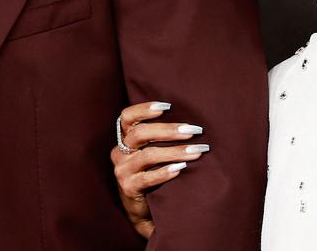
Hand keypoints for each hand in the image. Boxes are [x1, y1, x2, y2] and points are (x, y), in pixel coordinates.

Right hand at [110, 101, 209, 238]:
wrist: (143, 210)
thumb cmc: (151, 173)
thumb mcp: (149, 153)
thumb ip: (157, 137)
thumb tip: (188, 121)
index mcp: (124, 139)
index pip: (127, 117)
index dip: (144, 109)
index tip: (167, 106)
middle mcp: (120, 153)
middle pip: (141, 134)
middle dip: (169, 130)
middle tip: (193, 130)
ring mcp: (122, 171)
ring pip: (148, 155)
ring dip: (175, 151)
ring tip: (196, 151)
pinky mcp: (129, 188)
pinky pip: (148, 178)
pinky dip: (166, 172)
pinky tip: (181, 168)